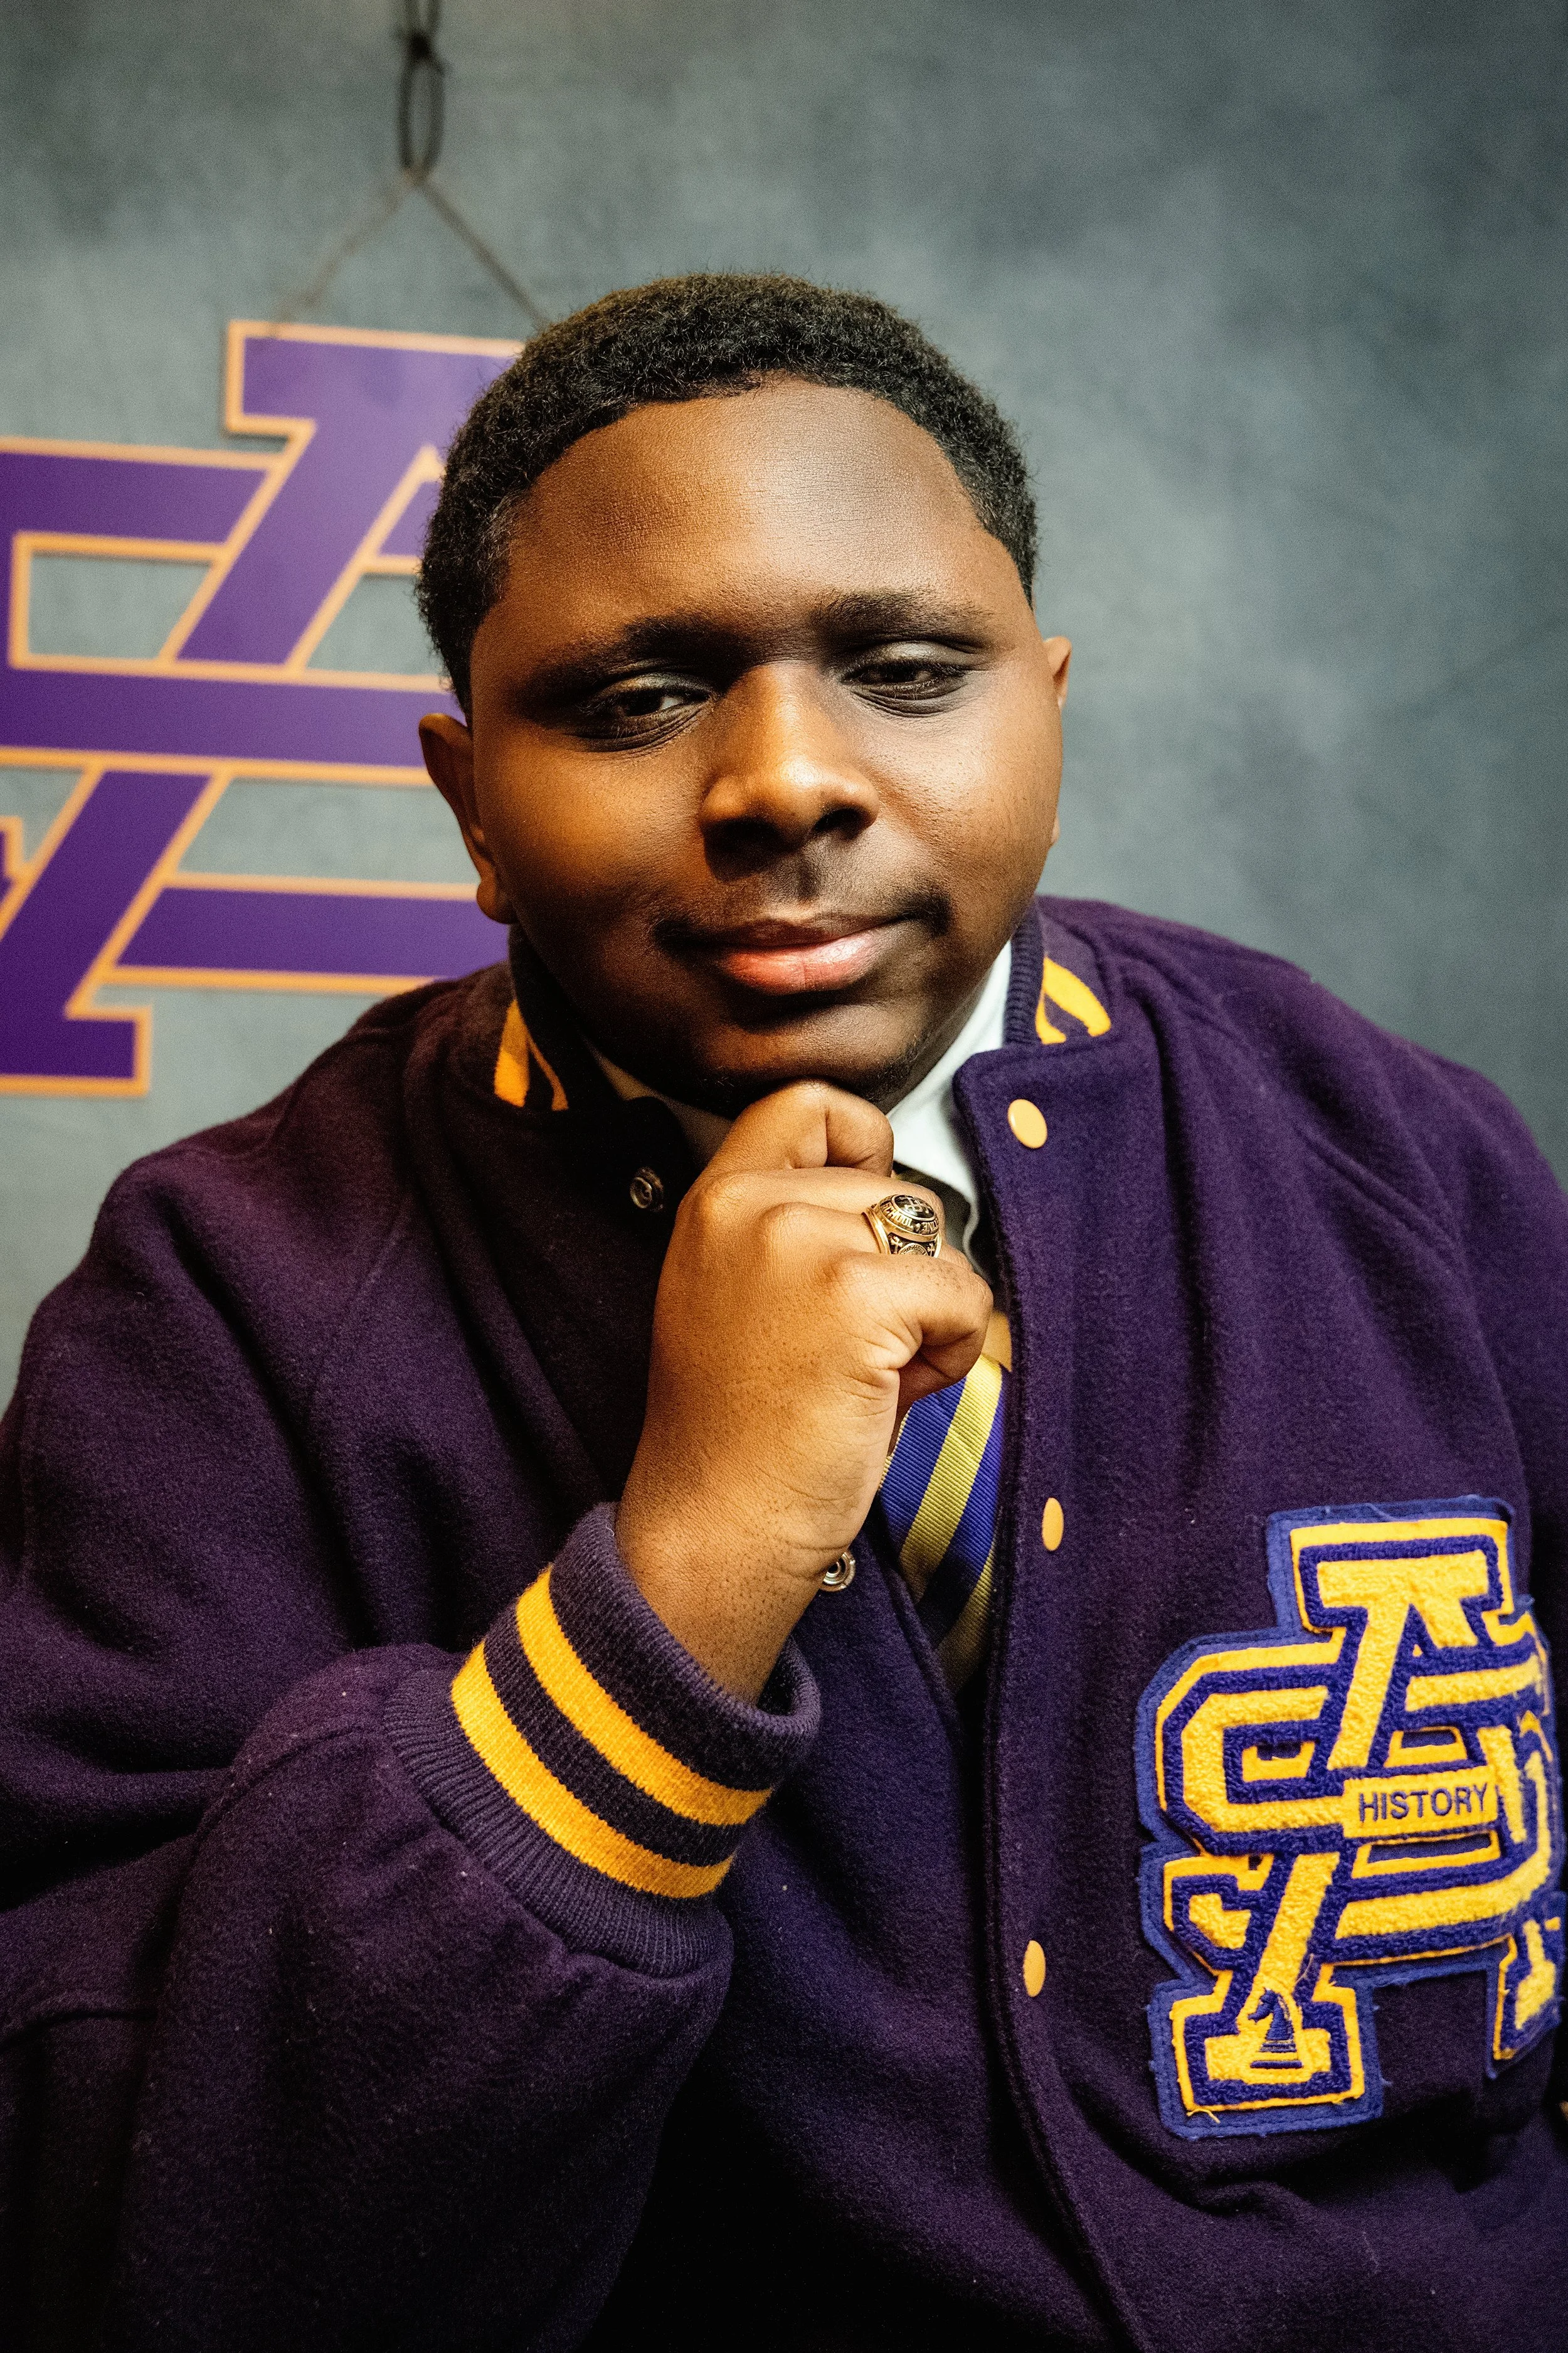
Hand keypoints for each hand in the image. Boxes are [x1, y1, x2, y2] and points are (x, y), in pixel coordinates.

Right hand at [616, 1083, 992, 1699]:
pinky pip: (965, 1295)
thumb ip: (800, 1233)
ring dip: (933, 1311)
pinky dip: (956, 1349)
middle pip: (896, 1187)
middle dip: (904, 1269)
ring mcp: (801, 1239)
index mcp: (714, 1201)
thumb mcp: (742, 1298)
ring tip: (871, 1378)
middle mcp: (750, 1203)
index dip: (863, 1146)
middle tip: (855, 1353)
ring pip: (937, 1240)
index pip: (808, 1104)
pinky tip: (894, 1395)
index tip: (867, 1221)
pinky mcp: (856, 1292)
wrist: (714, 1529)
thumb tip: (910, 1213)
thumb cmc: (742, 1437)